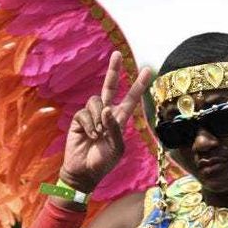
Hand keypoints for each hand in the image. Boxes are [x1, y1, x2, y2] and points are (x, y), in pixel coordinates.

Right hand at [59, 51, 151, 192]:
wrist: (83, 172)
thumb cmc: (103, 162)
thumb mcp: (116, 147)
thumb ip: (114, 128)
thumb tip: (106, 108)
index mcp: (119, 120)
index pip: (131, 99)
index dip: (138, 85)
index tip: (148, 69)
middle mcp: (106, 114)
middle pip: (110, 87)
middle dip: (113, 71)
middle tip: (117, 54)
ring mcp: (92, 115)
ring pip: (96, 101)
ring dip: (98, 118)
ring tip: (97, 134)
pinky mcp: (79, 119)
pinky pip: (84, 113)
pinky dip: (88, 125)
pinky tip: (89, 136)